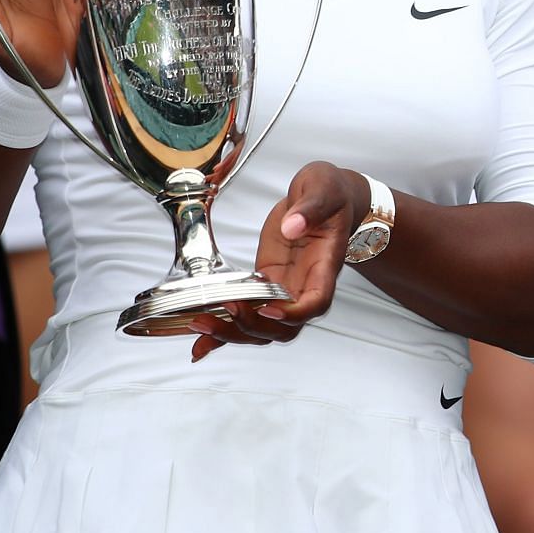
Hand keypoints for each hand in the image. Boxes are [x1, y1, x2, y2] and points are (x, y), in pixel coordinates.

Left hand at [190, 161, 369, 362]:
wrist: (324, 196)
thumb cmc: (331, 194)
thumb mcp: (323, 188)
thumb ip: (310, 207)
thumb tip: (292, 226)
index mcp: (323, 266)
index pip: (315, 302)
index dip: (293, 314)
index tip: (268, 309)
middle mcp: (304, 285)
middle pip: (284, 327)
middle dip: (253, 326)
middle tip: (226, 308)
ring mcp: (283, 287)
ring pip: (263, 328)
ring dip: (232, 332)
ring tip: (201, 324)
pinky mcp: (265, 282)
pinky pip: (247, 313)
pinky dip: (224, 331)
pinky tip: (201, 344)